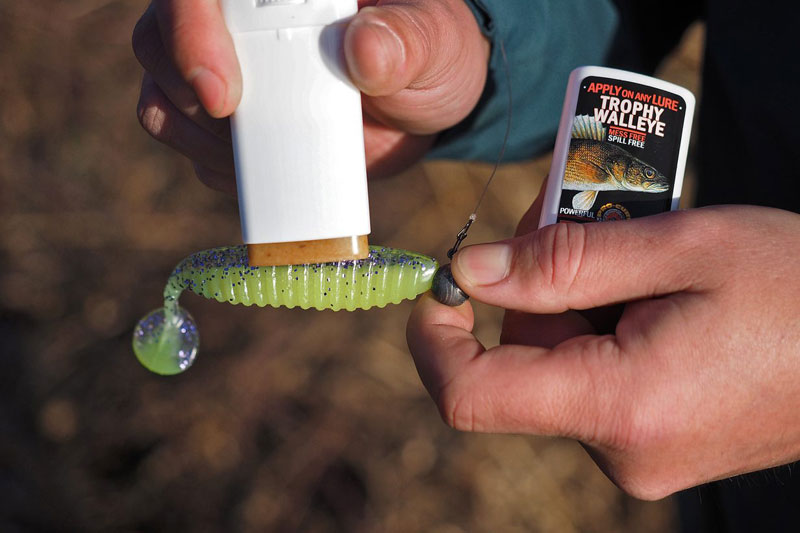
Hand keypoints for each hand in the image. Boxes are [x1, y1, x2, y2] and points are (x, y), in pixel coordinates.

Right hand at [132, 0, 489, 191]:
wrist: (424, 103)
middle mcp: (234, 21)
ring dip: (203, 143)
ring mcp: (225, 71)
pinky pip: (194, 151)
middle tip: (242, 135)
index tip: (222, 96)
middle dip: (187, 97)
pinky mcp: (230, 124)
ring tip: (269, 163)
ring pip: (165, 101)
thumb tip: (363, 51)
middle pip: (158, 42)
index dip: (189, 32)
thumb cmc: (429, 54)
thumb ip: (406, 40)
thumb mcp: (434, 42)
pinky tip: (269, 180)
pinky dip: (221, 172)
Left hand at [407, 202, 799, 499]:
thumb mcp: (674, 247)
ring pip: (557, 363)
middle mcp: (620, 449)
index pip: (470, 396)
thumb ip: (560, 261)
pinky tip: (645, 285)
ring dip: (573, 295)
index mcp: (619, 405)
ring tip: (628, 241)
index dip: (434, 338)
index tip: (443, 282)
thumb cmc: (793, 287)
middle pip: (520, 361)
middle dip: (533, 283)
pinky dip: (600, 322)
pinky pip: (592, 377)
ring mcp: (638, 453)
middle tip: (571, 210)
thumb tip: (469, 272)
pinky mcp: (654, 442)